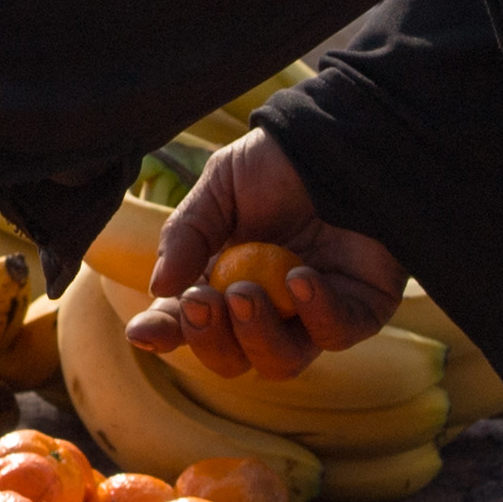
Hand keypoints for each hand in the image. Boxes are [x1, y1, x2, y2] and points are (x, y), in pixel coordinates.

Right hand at [128, 130, 403, 377]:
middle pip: (232, 358)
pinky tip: (300, 277)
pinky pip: (335, 333)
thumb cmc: (281, 162)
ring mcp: (313, 315)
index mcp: (225, 281)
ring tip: (247, 292)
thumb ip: (187, 234)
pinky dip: (313, 313)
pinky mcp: (361, 311)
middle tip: (202, 299)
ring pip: (280, 362)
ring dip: (254, 336)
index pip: (189, 323)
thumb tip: (158, 289)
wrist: (344, 139)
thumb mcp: (221, 186)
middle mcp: (268, 308)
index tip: (142, 332)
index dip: (165, 333)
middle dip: (209, 338)